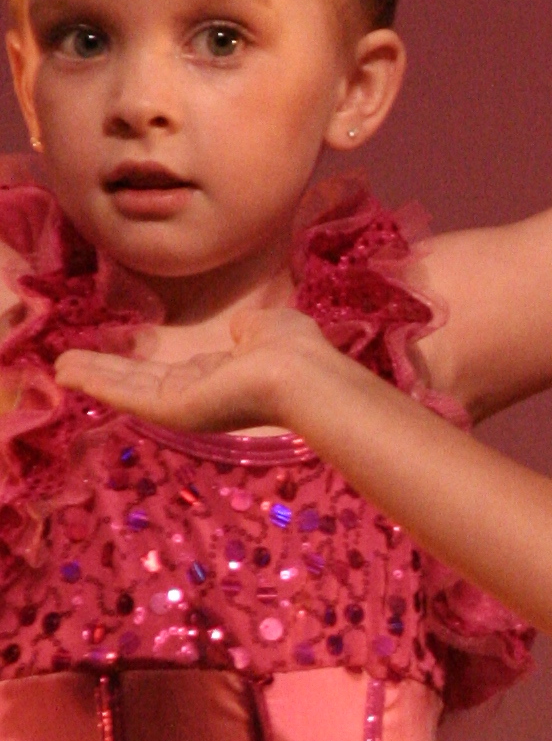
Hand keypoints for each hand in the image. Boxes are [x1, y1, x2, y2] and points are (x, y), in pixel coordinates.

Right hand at [55, 305, 341, 436]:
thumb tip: (240, 328)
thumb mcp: (267, 328)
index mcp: (218, 376)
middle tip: (68, 364)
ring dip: (93, 377)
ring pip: (128, 391)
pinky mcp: (172, 412)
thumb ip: (248, 329)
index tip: (112, 352)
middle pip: (139, 384)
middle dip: (104, 372)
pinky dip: (97, 384)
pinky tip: (70, 374)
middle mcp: (196, 395)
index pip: (169, 373)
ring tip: (59, 367)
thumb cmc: (293, 350)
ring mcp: (183, 407)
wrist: (303, 375)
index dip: (139, 365)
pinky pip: (128, 397)